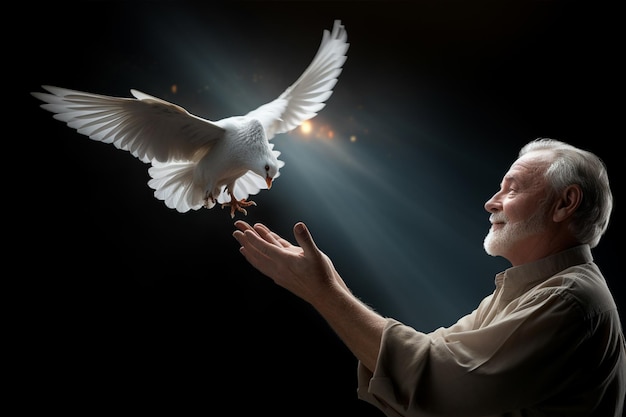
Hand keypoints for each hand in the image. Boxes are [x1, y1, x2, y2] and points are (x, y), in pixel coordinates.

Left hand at [232, 220, 347, 303]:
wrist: (323, 296)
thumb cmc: (321, 274)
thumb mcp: (316, 254)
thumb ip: (305, 239)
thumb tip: (298, 225)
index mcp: (285, 260)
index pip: (265, 248)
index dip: (254, 238)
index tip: (244, 230)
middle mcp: (278, 269)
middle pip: (257, 254)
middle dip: (246, 242)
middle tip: (235, 231)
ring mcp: (278, 275)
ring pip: (259, 262)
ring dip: (249, 252)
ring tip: (240, 246)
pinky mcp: (280, 279)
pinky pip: (264, 267)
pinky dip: (256, 261)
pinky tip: (255, 258)